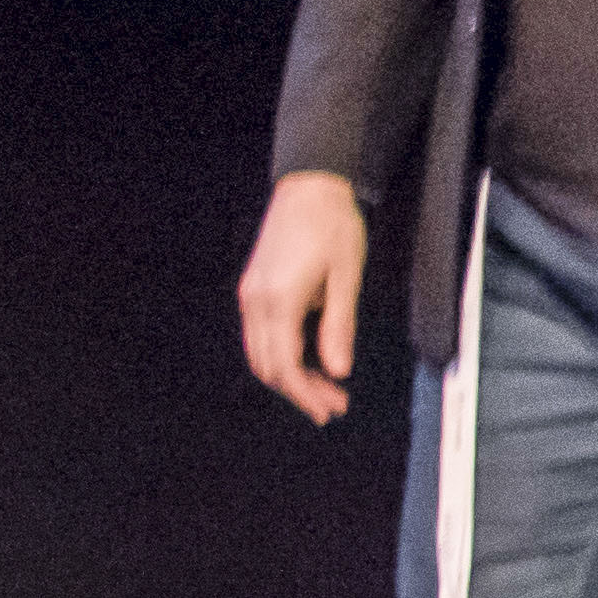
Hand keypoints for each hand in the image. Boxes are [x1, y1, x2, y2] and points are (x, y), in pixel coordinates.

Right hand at [237, 171, 368, 423]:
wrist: (309, 187)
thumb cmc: (332, 225)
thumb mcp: (346, 278)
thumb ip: (339, 327)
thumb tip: (338, 370)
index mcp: (279, 300)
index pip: (285, 366)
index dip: (306, 395)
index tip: (329, 409)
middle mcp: (256, 301)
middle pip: (267, 366)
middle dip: (298, 391)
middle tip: (333, 404)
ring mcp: (251, 294)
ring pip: (260, 353)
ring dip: (289, 375)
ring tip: (324, 385)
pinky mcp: (254, 288)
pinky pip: (260, 334)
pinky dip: (281, 354)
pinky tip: (309, 356)